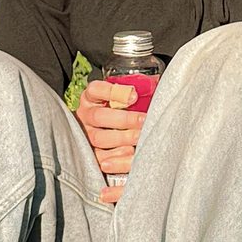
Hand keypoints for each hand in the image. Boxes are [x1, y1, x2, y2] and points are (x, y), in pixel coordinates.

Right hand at [75, 76, 147, 200]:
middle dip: (124, 119)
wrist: (106, 132)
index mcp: (91, 98)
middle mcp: (86, 116)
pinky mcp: (91, 156)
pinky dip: (117, 158)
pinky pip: (101, 159)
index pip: (96, 90)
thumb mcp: (124, 96)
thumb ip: (137, 89)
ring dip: (122, 138)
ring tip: (140, 137)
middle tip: (144, 120)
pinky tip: (131, 153)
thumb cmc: (120, 111)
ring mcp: (85, 136)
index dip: (113, 92)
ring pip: (99, 138)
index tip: (134, 96)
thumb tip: (156, 82)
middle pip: (99, 116)